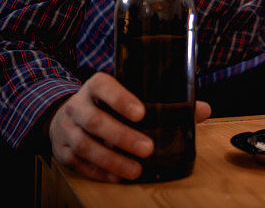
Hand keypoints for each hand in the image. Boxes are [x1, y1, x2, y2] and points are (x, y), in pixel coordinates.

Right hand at [49, 72, 210, 181]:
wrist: (65, 114)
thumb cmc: (108, 104)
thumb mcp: (130, 95)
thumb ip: (164, 101)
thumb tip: (203, 109)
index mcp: (96, 85)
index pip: (105, 87)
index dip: (121, 99)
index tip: (142, 113)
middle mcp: (77, 105)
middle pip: (95, 121)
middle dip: (122, 136)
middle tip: (147, 148)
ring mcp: (66, 128)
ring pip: (85, 144)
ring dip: (111, 159)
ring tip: (135, 170)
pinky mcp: (61, 150)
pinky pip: (78, 163)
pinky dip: (99, 172)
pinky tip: (118, 177)